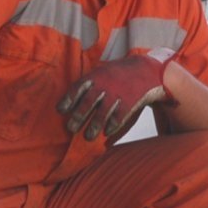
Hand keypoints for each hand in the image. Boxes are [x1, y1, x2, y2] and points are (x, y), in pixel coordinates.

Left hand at [58, 50, 173, 139]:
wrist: (146, 70)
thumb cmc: (118, 75)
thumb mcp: (102, 71)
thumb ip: (89, 84)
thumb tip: (69, 102)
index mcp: (96, 75)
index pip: (78, 88)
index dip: (68, 99)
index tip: (61, 110)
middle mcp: (106, 84)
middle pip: (88, 102)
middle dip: (78, 116)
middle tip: (71, 128)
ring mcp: (118, 93)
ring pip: (103, 113)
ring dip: (93, 126)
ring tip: (87, 137)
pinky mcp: (130, 102)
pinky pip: (118, 117)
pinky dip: (111, 126)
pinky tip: (106, 132)